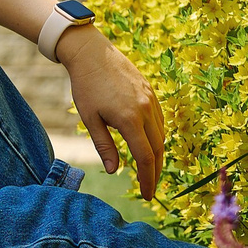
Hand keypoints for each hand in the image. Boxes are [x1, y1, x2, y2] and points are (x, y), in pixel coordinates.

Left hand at [57, 28, 165, 198]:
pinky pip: (160, 121)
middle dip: (155, 172)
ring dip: (158, 156)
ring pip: (162, 135)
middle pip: (158, 150)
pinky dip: (157, 137)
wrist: (92, 52)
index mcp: (130, 119)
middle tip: (150, 189)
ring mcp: (152, 100)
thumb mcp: (90, 119)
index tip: (146, 195)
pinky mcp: (152, 93)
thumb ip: (104, 146)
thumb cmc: (85, 86)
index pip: (145, 158)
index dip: (148, 179)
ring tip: (150, 172)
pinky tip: (149, 146)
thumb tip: (114, 171)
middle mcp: (146, 110)